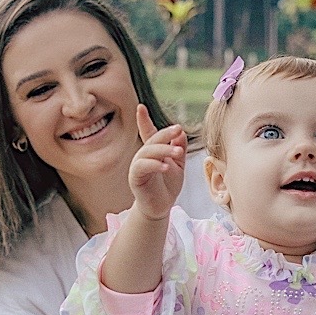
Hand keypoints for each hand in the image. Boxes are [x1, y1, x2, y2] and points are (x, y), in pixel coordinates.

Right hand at [129, 104, 185, 221]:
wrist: (161, 207)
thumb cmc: (168, 186)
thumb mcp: (178, 164)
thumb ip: (179, 148)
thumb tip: (180, 132)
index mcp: (153, 151)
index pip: (148, 132)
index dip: (143, 120)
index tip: (140, 107)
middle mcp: (143, 156)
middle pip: (152, 140)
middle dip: (165, 134)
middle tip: (178, 130)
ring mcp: (138, 166)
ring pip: (148, 152)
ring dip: (163, 150)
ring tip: (178, 152)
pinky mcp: (135, 178)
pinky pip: (143, 167)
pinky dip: (154, 165)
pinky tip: (166, 166)